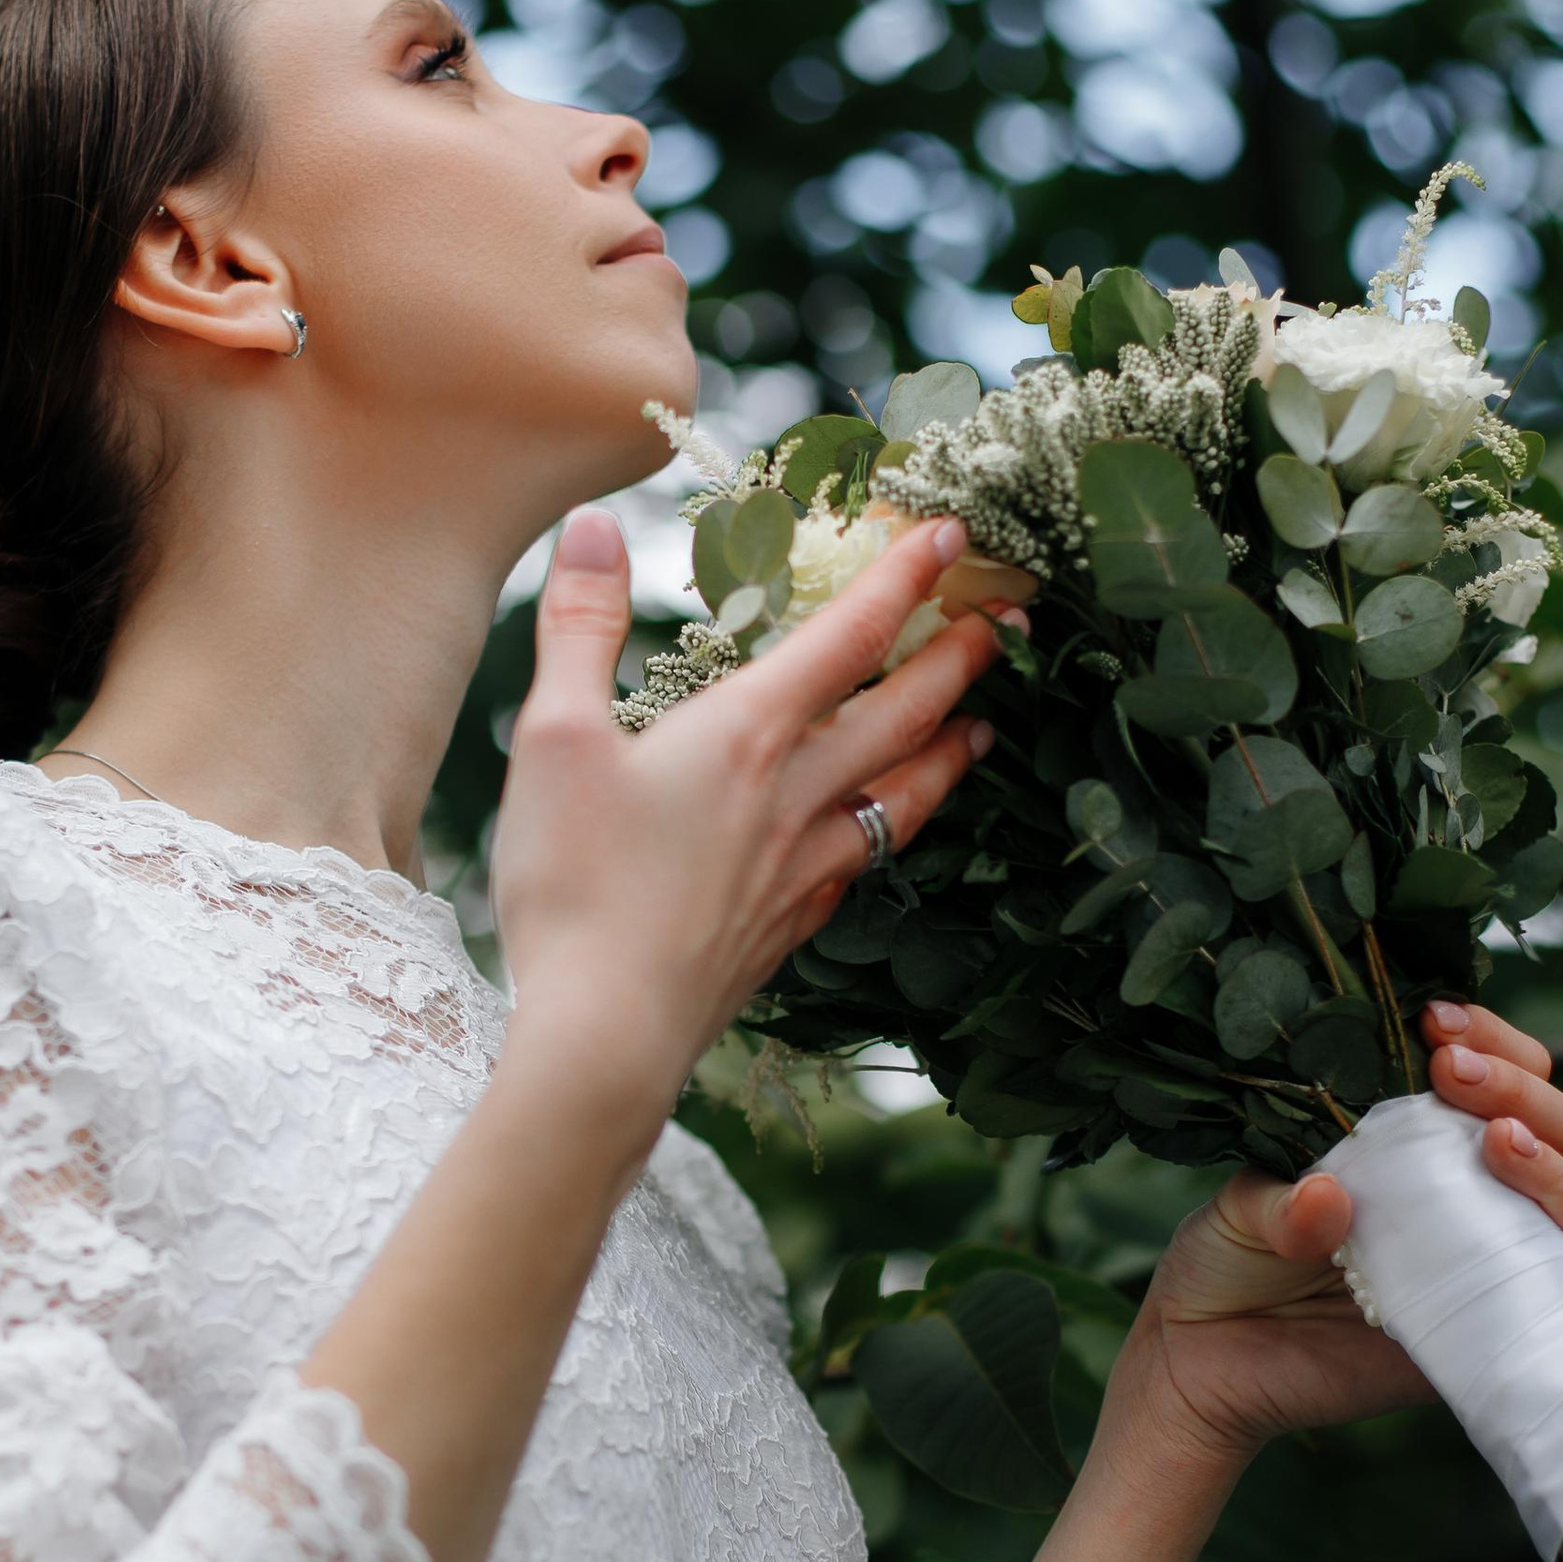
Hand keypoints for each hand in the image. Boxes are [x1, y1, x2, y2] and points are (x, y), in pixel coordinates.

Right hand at [489, 502, 1005, 1141]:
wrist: (606, 1035)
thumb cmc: (576, 886)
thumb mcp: (554, 739)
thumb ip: (580, 627)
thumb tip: (593, 525)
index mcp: (748, 734)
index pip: (847, 635)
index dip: (904, 576)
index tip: (952, 532)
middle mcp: (795, 796)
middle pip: (903, 712)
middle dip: (961, 657)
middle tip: (1008, 620)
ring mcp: (802, 869)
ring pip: (904, 797)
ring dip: (951, 752)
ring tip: (984, 728)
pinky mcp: (788, 929)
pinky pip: (863, 865)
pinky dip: (892, 834)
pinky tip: (884, 837)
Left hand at [1105, 1001, 1562, 1485]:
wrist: (1203, 1367)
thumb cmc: (1226, 1264)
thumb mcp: (1240, 1211)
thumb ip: (1280, 1200)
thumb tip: (1328, 1196)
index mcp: (1423, 1144)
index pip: (1499, 1080)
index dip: (1492, 1044)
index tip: (1438, 1025)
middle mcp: (1474, 1199)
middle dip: (1525, 1093)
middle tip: (1456, 1074)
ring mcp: (1493, 1268)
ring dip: (1559, 1171)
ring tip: (1500, 1145)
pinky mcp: (1496, 1340)